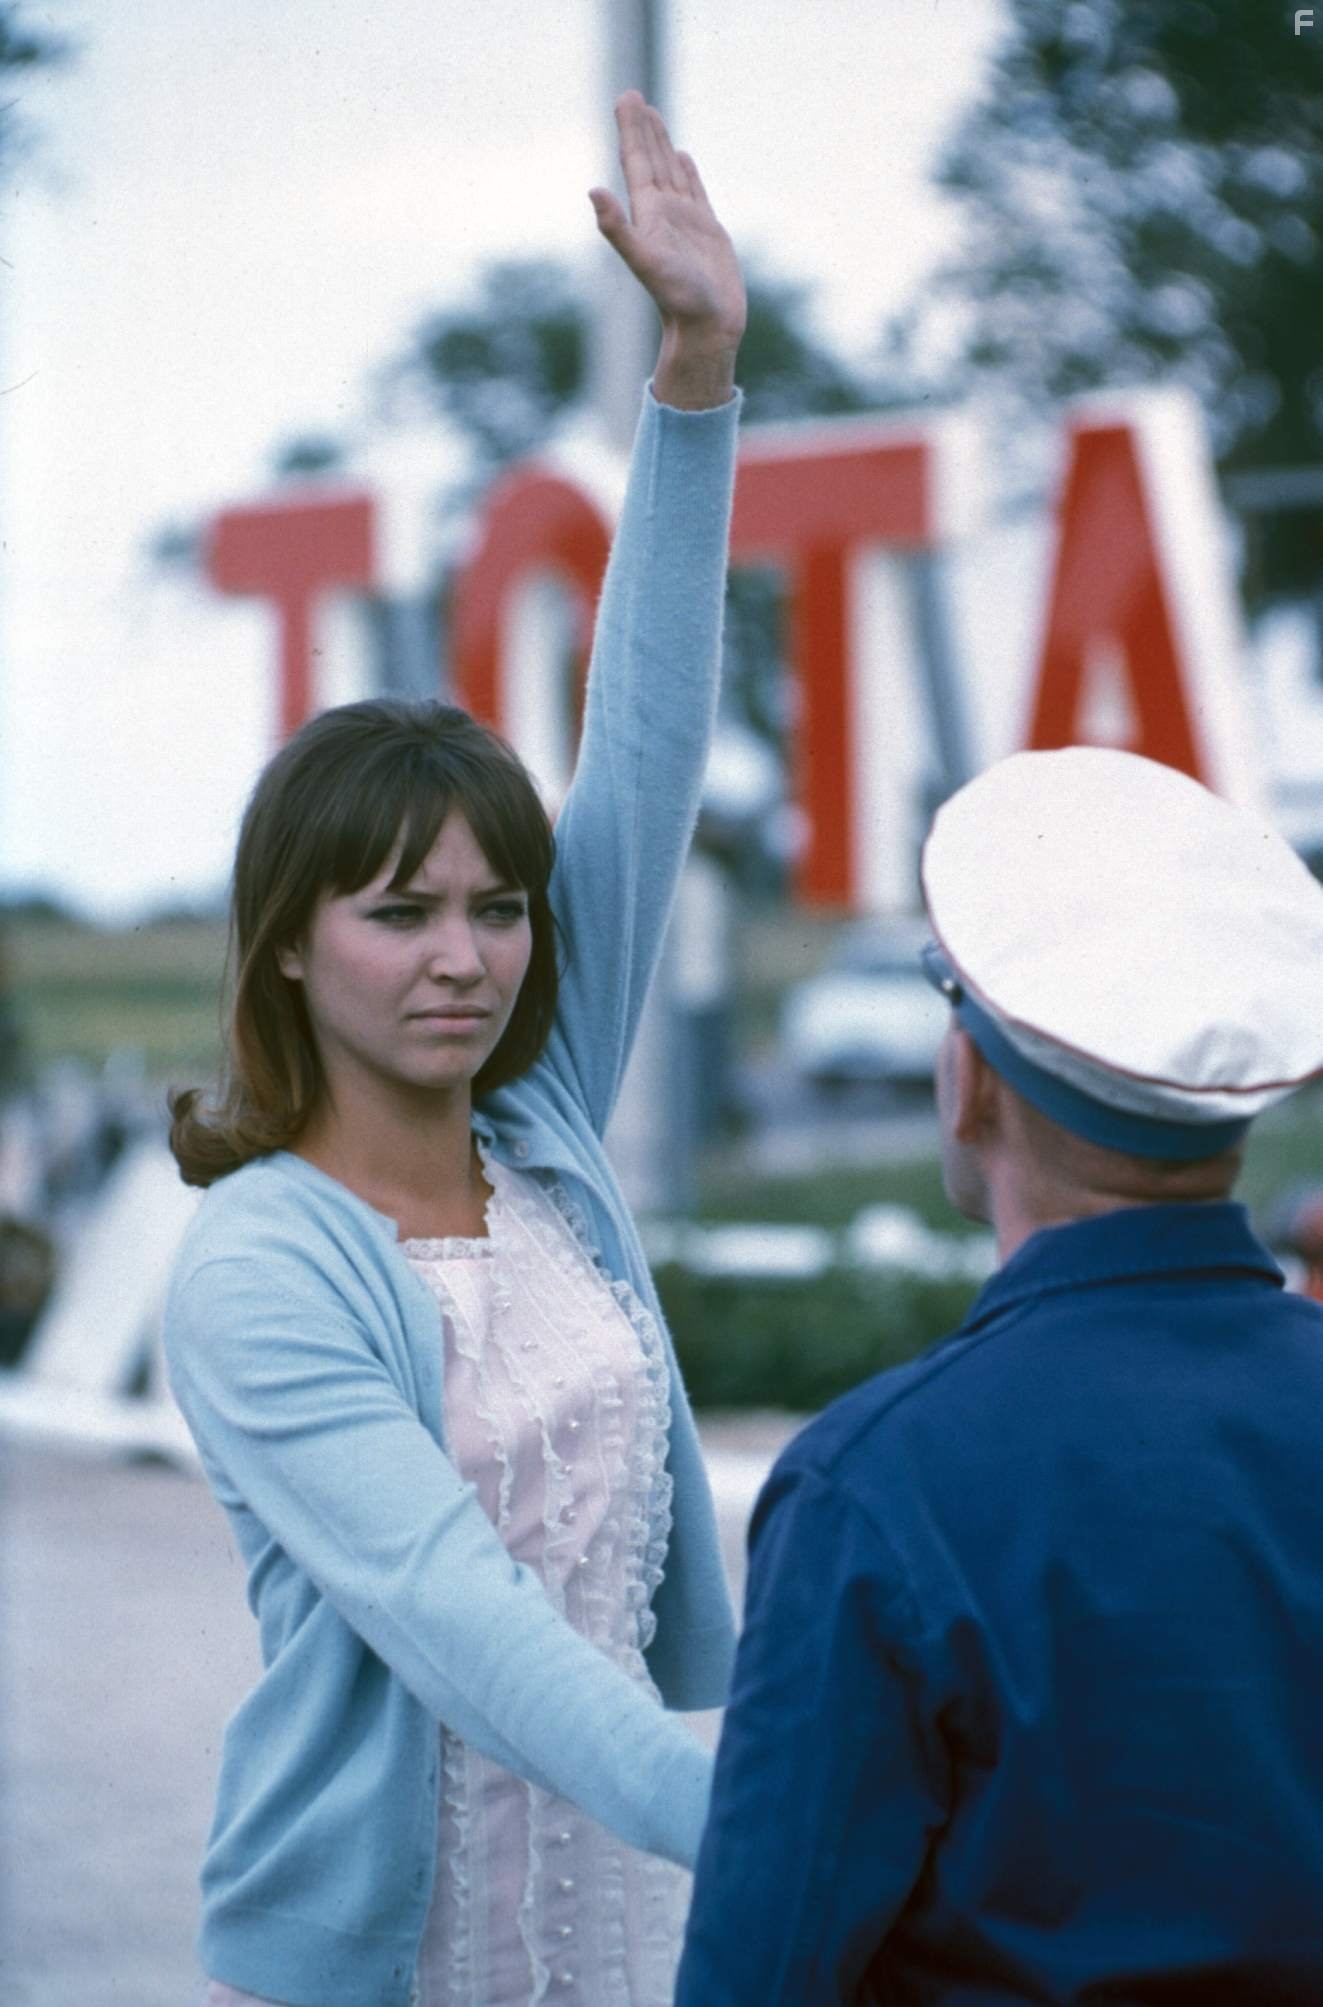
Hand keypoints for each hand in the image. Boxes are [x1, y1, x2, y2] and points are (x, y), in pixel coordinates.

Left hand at [589, 91, 744, 408]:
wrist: (707, 327)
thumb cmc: (677, 298)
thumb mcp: (644, 260)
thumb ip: (616, 228)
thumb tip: (593, 191)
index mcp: (647, 213)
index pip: (635, 161)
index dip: (630, 129)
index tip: (626, 97)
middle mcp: (663, 212)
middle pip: (649, 159)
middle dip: (642, 128)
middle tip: (632, 96)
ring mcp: (684, 220)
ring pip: (670, 170)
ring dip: (661, 143)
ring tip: (653, 115)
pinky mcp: (706, 230)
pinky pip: (694, 190)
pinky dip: (687, 170)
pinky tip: (682, 157)